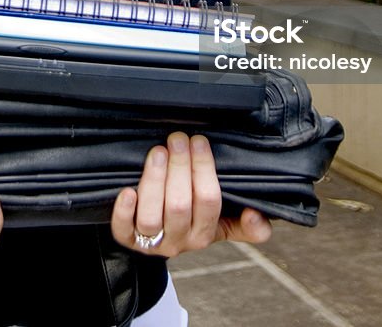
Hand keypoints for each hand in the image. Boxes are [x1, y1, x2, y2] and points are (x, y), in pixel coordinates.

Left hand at [111, 132, 271, 256]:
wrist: (157, 239)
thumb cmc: (192, 219)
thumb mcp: (222, 222)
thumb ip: (245, 223)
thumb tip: (258, 216)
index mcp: (205, 233)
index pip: (209, 201)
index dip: (203, 169)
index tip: (199, 141)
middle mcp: (180, 241)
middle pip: (179, 205)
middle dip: (178, 167)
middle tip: (177, 139)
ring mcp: (152, 242)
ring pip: (151, 217)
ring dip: (154, 181)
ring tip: (157, 153)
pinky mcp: (127, 241)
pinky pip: (123, 230)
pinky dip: (124, 211)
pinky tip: (127, 190)